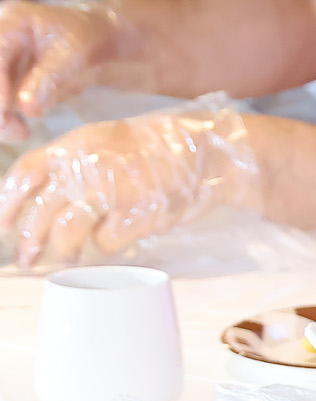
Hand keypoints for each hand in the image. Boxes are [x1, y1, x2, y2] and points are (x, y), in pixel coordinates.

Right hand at [0, 0, 136, 140]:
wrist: (92, 39)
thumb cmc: (85, 39)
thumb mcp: (74, 53)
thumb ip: (50, 78)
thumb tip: (26, 108)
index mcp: (11, 21)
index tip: (4, 110)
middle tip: (10, 127)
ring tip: (20, 132)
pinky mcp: (0, 77)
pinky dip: (3, 119)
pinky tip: (19, 130)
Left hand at [0, 101, 260, 266]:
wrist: (211, 150)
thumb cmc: (161, 147)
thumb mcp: (110, 141)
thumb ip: (75, 164)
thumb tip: (43, 200)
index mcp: (78, 144)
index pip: (25, 175)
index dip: (8, 204)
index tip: (3, 225)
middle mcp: (88, 166)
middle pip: (41, 212)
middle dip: (30, 241)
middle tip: (28, 258)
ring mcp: (112, 191)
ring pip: (66, 234)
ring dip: (64, 252)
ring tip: (69, 258)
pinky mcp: (136, 214)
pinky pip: (106, 242)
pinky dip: (107, 246)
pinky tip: (116, 240)